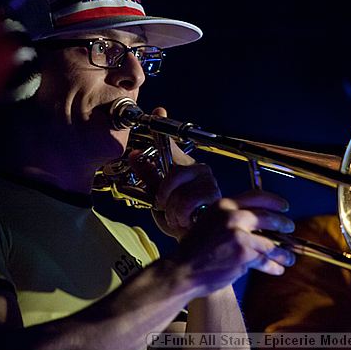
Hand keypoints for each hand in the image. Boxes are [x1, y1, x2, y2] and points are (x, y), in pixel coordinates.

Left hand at [128, 107, 220, 240]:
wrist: (193, 238)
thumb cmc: (178, 217)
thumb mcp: (157, 197)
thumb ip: (148, 176)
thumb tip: (134, 154)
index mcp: (184, 167)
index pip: (171, 143)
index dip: (163, 126)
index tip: (158, 111)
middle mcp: (199, 170)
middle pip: (174, 172)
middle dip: (164, 195)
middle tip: (166, 205)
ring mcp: (209, 182)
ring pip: (180, 191)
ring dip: (173, 209)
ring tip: (178, 215)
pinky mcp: (216, 196)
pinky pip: (188, 203)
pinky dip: (182, 215)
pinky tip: (188, 219)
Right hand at [172, 189, 295, 296]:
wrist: (182, 270)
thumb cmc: (193, 251)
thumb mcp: (208, 223)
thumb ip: (229, 220)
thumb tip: (253, 223)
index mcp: (223, 206)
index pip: (256, 196)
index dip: (274, 201)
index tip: (284, 206)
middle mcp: (232, 216)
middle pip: (267, 216)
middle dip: (283, 223)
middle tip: (290, 227)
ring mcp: (239, 235)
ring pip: (269, 242)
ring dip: (282, 251)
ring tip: (288, 256)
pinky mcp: (243, 254)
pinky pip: (264, 259)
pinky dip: (273, 265)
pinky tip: (278, 268)